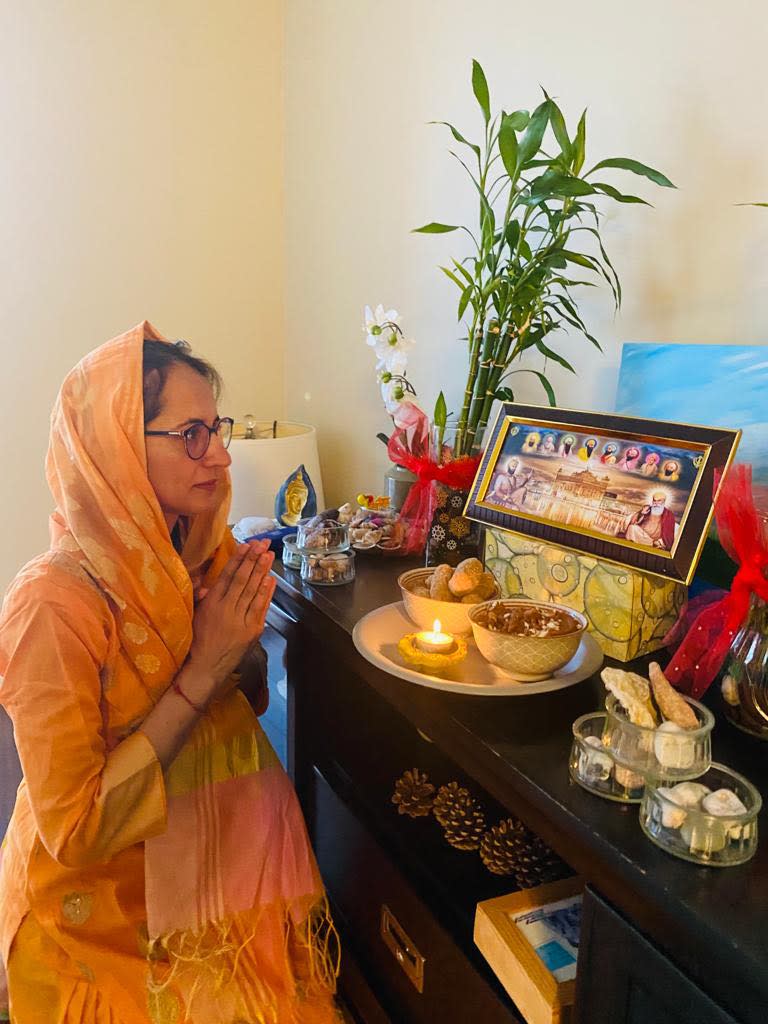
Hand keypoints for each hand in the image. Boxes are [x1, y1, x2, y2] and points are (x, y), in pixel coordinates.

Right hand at [187, 541, 275, 699]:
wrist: (206, 669)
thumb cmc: (198, 641)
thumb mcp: (194, 616)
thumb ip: (202, 598)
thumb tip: (208, 584)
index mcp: (211, 604)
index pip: (227, 576)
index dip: (238, 559)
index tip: (246, 545)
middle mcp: (226, 610)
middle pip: (243, 579)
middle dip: (253, 560)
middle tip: (262, 543)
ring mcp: (241, 621)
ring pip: (253, 591)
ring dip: (262, 571)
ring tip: (269, 554)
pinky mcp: (252, 631)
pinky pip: (260, 608)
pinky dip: (267, 593)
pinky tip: (271, 579)